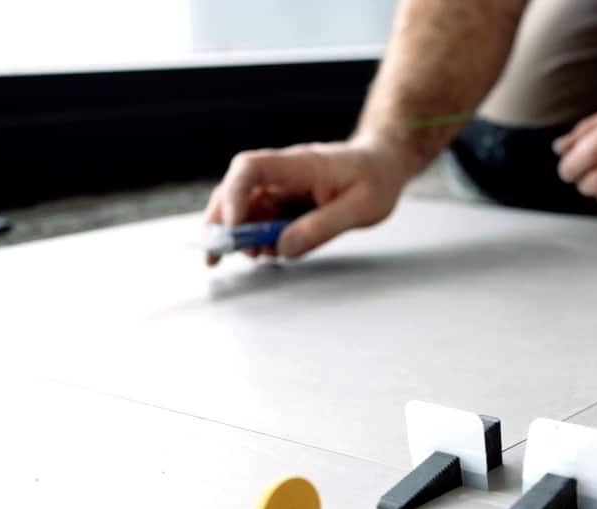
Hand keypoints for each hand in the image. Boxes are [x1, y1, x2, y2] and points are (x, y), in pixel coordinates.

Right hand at [203, 140, 409, 264]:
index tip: (233, 227)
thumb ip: (322, 227)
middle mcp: (282, 174)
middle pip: (235, 190)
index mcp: (299, 165)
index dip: (233, 196)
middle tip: (213, 256)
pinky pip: (262, 220)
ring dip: (240, 235)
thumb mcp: (360, 207)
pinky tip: (269, 251)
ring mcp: (281, 188)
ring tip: (256, 256)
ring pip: (245, 209)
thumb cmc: (375, 179)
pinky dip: (258, 238)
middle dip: (219, 223)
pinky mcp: (285, 203)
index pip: (250, 168)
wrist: (383, 166)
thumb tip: (283, 247)